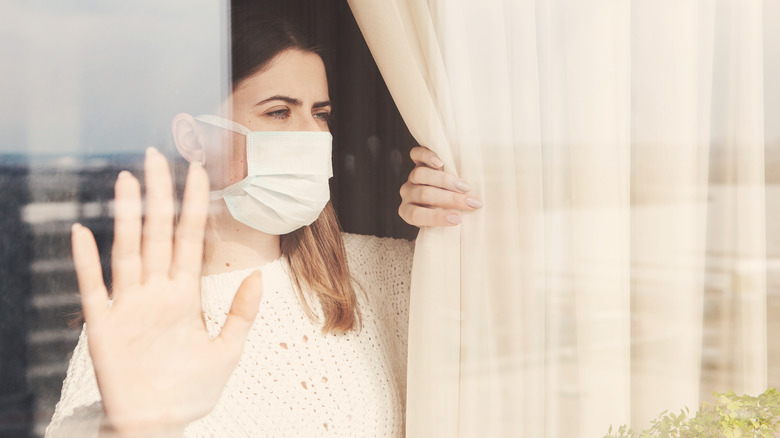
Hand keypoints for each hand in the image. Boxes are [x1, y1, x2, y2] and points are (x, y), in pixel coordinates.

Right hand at [71, 148, 262, 436]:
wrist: (160, 424)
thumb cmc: (191, 391)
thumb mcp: (228, 351)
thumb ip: (241, 314)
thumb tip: (259, 276)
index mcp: (184, 295)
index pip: (190, 239)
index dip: (194, 206)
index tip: (199, 171)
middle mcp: (155, 292)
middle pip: (157, 234)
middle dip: (159, 195)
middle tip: (156, 155)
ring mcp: (128, 306)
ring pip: (128, 251)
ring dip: (127, 216)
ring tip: (128, 180)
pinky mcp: (103, 328)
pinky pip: (92, 289)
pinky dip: (86, 262)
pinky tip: (82, 232)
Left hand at [398, 146, 481, 226]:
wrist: (447, 192)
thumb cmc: (449, 211)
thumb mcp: (446, 219)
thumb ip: (451, 219)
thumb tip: (471, 218)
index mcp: (408, 212)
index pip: (416, 215)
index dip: (436, 218)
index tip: (458, 220)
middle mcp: (408, 194)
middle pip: (424, 194)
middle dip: (450, 199)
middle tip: (471, 203)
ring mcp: (412, 177)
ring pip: (420, 175)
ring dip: (445, 181)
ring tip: (465, 186)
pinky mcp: (417, 161)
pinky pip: (416, 155)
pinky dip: (427, 157)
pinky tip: (441, 162)